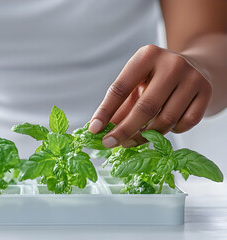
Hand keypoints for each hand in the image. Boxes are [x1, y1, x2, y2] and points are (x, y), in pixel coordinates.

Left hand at [89, 44, 211, 147]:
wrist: (197, 66)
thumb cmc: (156, 78)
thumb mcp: (135, 84)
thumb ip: (119, 106)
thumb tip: (99, 130)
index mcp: (147, 56)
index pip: (120, 88)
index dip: (105, 111)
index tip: (94, 130)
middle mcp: (172, 64)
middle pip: (145, 107)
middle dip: (125, 130)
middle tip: (110, 144)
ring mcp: (192, 78)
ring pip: (166, 119)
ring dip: (147, 135)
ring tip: (135, 138)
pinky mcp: (206, 92)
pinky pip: (185, 123)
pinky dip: (171, 131)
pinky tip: (164, 126)